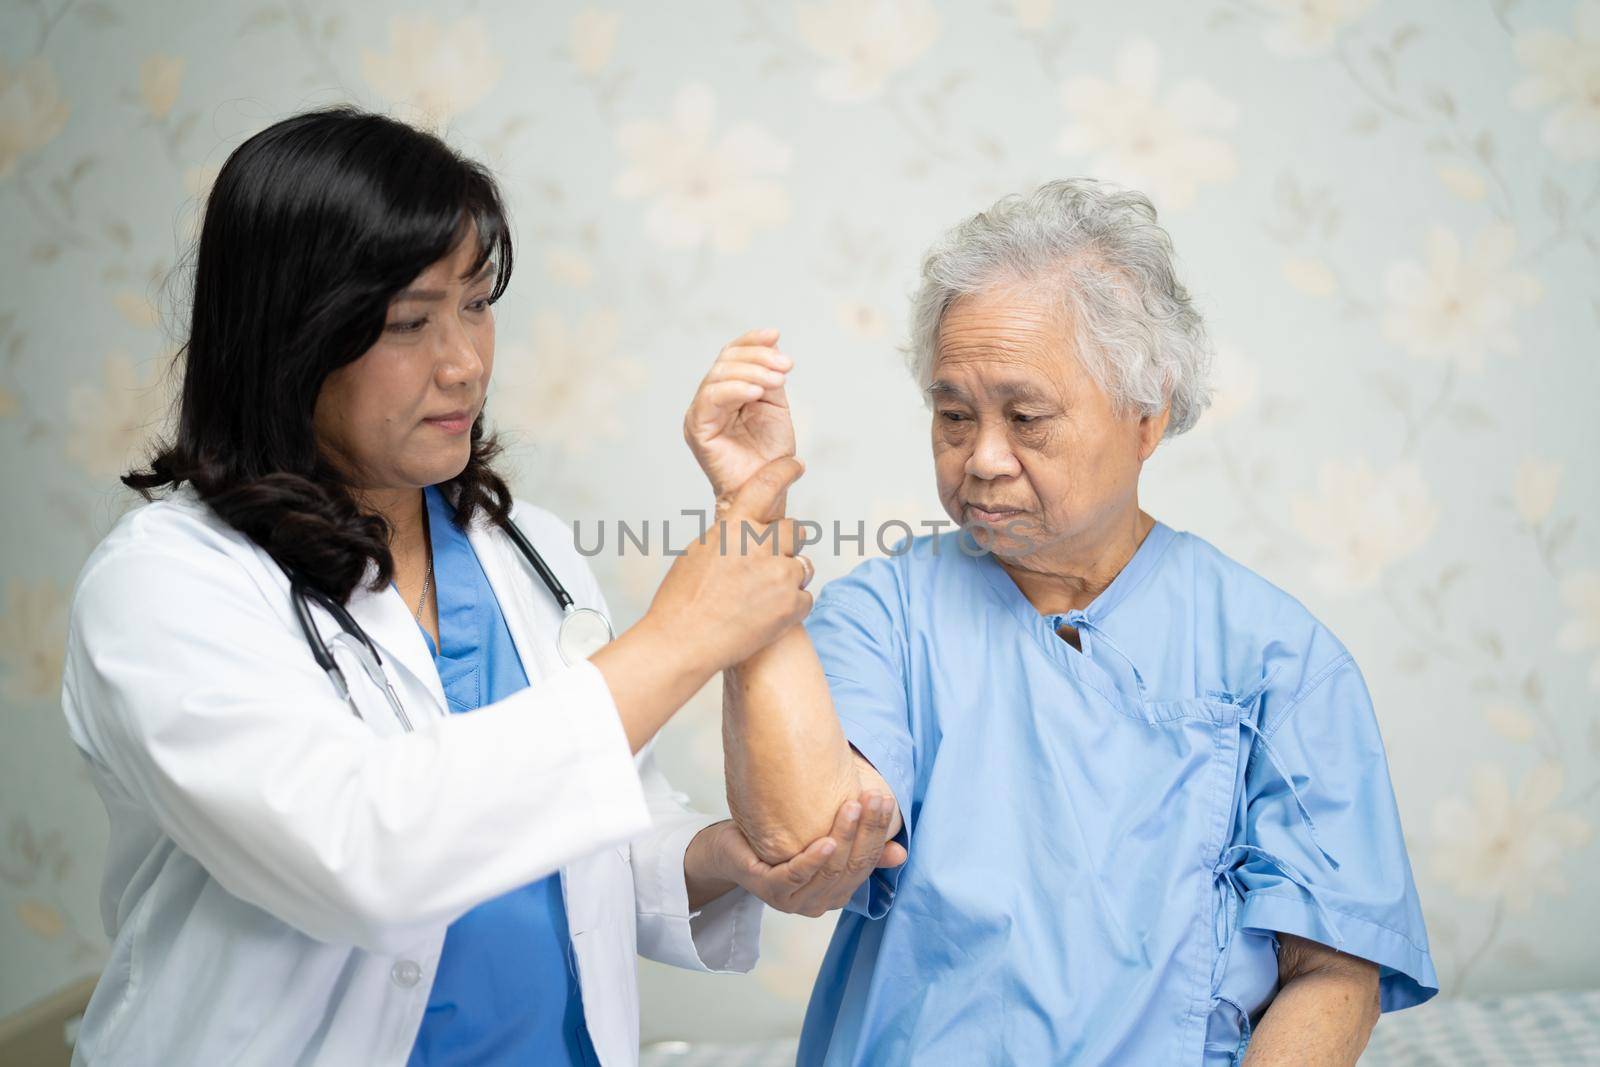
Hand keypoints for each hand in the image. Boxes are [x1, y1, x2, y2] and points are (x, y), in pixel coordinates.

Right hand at [643, 456, 814, 670]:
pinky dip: (791, 606)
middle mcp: (761, 546)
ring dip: (788, 576)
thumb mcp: (701, 551)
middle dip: (786, 544)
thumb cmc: (682, 600)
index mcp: (733, 527)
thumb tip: (749, 530)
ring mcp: (779, 576)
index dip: (784, 471)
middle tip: (767, 564)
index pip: (766, 485)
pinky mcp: (791, 606)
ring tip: (759, 596)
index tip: (795, 466)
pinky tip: (765, 615)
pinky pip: (805, 597)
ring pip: (803, 565)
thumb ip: (731, 535)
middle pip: (796, 530)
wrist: (683, 643)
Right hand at [684, 328, 796, 505]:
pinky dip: (735, 389)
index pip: (731, 355)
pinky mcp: (696, 427)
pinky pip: (711, 398)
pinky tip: (757, 391)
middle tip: (785, 365)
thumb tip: (772, 343)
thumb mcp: (775, 406)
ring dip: (752, 372)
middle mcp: (709, 400)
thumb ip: (769, 377)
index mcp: (726, 392)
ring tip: (777, 379)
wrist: (767, 490)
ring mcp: (700, 413)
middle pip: (725, 360)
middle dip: (758, 358)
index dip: (751, 341)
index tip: (775, 334)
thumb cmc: (769, 455)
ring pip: (719, 375)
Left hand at [713, 790, 907, 916]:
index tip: (885, 799)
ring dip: (843, 837)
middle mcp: (819, 902)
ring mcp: (794, 901)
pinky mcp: (769, 892)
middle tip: (873, 798)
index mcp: (837, 892)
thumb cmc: (781, 842)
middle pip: (851, 866)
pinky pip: (795, 877)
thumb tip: (900, 852)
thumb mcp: (824, 839)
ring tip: (851, 807)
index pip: (867, 862)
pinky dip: (812, 860)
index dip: (877, 832)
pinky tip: (824, 841)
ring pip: (828, 870)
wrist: (731, 849)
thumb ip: (857, 847)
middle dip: (866, 830)